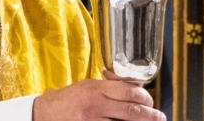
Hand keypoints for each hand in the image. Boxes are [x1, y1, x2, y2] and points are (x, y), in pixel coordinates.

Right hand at [33, 79, 165, 120]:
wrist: (44, 114)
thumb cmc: (68, 99)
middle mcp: (95, 106)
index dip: (145, 97)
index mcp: (96, 89)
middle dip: (150, 115)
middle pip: (132, 111)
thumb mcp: (88, 86)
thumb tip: (134, 89)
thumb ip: (108, 87)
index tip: (151, 101)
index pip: (128, 91)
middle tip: (159, 116)